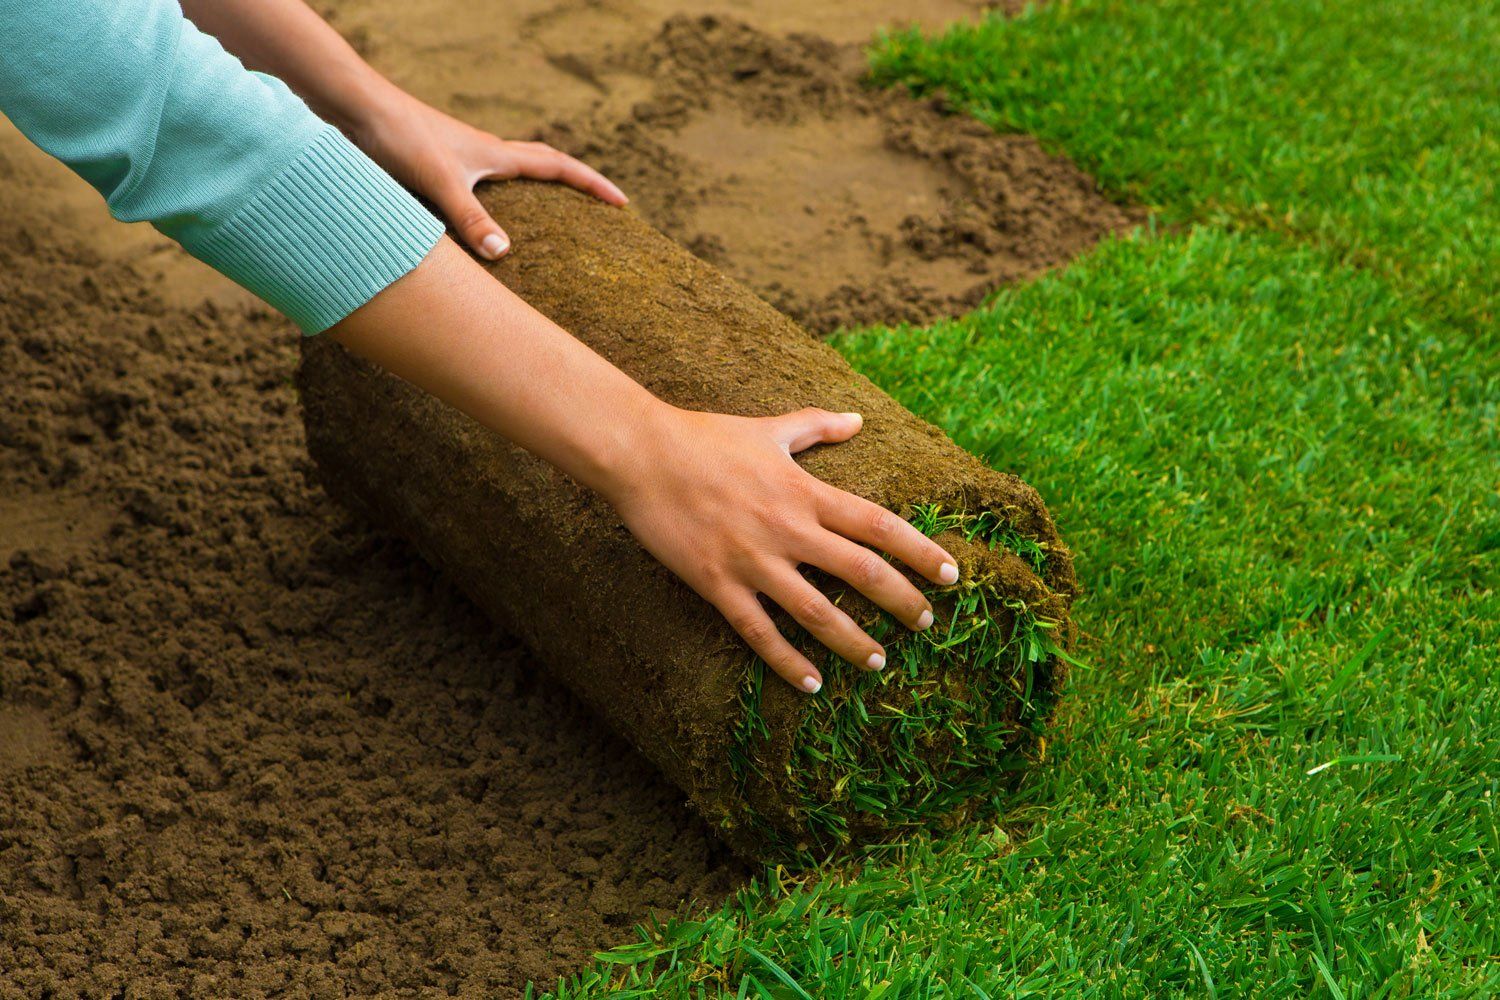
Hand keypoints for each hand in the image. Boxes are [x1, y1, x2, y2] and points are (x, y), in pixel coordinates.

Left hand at [351, 91, 626, 259]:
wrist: (351, 107)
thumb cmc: (397, 136)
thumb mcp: (439, 180)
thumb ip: (471, 218)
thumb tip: (504, 254)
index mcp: (494, 154)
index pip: (558, 166)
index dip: (592, 184)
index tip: (622, 203)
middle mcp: (481, 154)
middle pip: (540, 165)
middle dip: (572, 187)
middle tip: (596, 207)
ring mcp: (457, 159)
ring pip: (507, 177)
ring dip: (532, 193)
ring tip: (546, 223)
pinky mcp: (432, 167)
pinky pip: (475, 189)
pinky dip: (489, 206)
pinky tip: (477, 229)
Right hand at [602, 405, 959, 692]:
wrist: (641, 454)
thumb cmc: (705, 437)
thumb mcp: (768, 429)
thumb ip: (816, 428)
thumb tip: (858, 420)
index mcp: (805, 491)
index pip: (878, 525)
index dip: (920, 551)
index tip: (950, 575)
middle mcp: (788, 528)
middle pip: (861, 571)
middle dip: (900, 600)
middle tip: (926, 623)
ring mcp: (753, 560)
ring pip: (816, 611)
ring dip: (852, 641)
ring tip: (878, 662)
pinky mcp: (718, 584)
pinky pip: (760, 633)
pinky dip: (787, 662)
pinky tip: (810, 684)